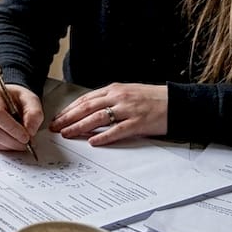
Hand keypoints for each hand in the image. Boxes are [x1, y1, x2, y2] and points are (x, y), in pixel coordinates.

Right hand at [0, 84, 42, 150]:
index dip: (12, 128)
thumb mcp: (30, 99)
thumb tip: (30, 130)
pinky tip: (11, 141)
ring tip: (21, 143)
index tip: (26, 136)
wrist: (6, 99)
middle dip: (12, 140)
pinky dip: (3, 146)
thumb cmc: (15, 98)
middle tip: (26, 143)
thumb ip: (34, 113)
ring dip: (8, 145)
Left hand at [47, 82, 167, 145]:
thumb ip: (109, 99)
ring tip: (67, 134)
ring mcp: (128, 110)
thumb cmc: (151, 98)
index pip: (85, 99)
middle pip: (87, 108)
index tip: (58, 117)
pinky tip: (92, 142)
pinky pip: (117, 130)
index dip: (69, 109)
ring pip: (97, 118)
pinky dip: (103, 136)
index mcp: (114, 89)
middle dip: (68, 118)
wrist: (176, 102)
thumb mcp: (127, 92)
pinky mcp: (138, 122)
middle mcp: (118, 97)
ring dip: (79, 126)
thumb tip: (89, 110)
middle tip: (55, 127)